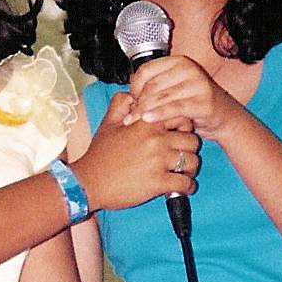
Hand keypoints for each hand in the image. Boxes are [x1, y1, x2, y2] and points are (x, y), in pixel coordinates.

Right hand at [72, 91, 198, 210]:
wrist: (88, 183)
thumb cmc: (99, 155)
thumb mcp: (107, 123)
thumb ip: (121, 104)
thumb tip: (132, 94)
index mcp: (146, 123)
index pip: (182, 117)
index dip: (184, 127)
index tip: (178, 136)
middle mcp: (156, 140)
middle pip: (192, 140)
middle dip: (189, 149)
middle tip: (183, 156)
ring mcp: (158, 162)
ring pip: (193, 162)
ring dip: (190, 169)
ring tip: (184, 173)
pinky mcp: (158, 183)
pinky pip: (186, 183)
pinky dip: (187, 187)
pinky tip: (181, 187)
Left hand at [123, 56, 242, 139]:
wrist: (224, 117)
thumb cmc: (193, 104)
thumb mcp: (173, 90)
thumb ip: (155, 88)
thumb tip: (126, 95)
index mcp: (178, 62)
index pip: (146, 70)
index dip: (134, 86)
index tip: (131, 100)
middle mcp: (188, 69)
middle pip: (152, 85)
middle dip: (137, 102)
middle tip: (129, 116)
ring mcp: (197, 84)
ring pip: (161, 97)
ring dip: (144, 111)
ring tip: (133, 122)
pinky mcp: (203, 101)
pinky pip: (175, 108)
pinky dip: (159, 114)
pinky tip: (148, 120)